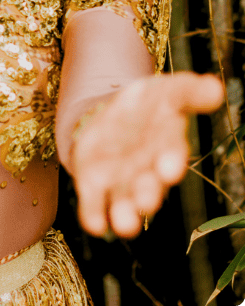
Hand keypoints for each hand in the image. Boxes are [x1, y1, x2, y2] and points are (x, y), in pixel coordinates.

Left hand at [70, 72, 222, 237]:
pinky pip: (95, 205)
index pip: (170, 152)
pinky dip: (95, 215)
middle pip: (150, 184)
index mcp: (166, 144)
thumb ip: (188, 91)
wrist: (114, 119)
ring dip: (125, 213)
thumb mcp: (165, 91)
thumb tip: (215, 87)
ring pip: (126, 202)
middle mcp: (148, 170)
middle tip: (146, 201)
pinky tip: (94, 224)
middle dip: (148, 193)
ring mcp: (122, 181)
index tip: (168, 168)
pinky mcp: (95, 186)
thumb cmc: (149, 106)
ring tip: (123, 223)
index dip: (169, 160)